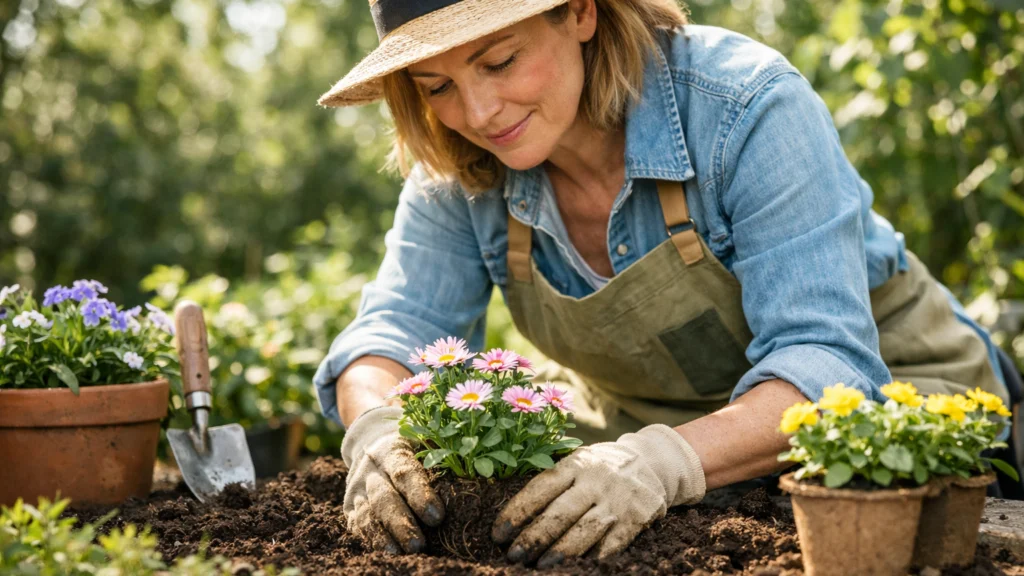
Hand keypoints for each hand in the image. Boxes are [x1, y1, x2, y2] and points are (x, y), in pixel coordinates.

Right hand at [341, 406, 444, 553]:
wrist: (372, 439)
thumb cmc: (413, 442)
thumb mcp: (426, 438)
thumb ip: (445, 452)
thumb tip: (479, 469)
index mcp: (392, 448)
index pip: (405, 472)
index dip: (421, 495)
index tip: (438, 516)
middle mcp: (371, 467)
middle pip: (384, 497)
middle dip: (401, 523)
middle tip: (419, 545)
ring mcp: (358, 486)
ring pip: (367, 513)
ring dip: (383, 535)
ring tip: (399, 553)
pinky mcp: (350, 503)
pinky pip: (358, 523)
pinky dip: (371, 539)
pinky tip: (386, 552)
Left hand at [492, 424, 704, 566]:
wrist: (655, 461)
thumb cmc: (602, 466)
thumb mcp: (579, 460)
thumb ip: (555, 481)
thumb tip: (515, 516)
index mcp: (576, 463)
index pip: (541, 488)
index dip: (517, 512)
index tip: (499, 534)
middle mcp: (596, 480)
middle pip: (559, 513)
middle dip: (533, 538)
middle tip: (514, 556)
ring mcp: (618, 499)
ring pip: (584, 531)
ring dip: (560, 552)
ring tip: (540, 566)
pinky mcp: (637, 517)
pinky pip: (612, 543)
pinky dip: (594, 557)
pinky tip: (577, 568)